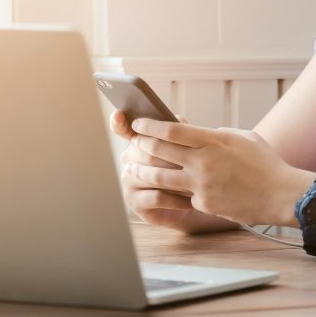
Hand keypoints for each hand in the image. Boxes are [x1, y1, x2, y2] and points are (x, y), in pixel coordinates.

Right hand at [110, 110, 200, 229]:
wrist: (190, 203)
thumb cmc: (188, 171)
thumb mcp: (187, 148)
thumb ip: (180, 132)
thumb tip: (178, 118)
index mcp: (138, 142)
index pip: (123, 129)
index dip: (119, 122)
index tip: (119, 114)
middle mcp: (129, 159)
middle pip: (147, 153)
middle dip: (173, 159)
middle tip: (194, 164)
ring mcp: (128, 180)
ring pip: (152, 175)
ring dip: (177, 180)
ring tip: (196, 184)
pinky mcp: (134, 201)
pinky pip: (157, 196)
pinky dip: (175, 198)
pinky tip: (189, 201)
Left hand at [126, 119, 312, 226]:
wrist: (281, 194)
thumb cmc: (266, 164)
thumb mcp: (243, 138)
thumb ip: (219, 135)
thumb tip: (202, 134)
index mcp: (213, 140)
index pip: (172, 129)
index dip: (150, 125)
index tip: (138, 123)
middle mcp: (204, 161)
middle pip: (160, 150)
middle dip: (142, 145)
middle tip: (133, 143)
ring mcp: (202, 184)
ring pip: (161, 176)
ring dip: (144, 171)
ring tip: (134, 168)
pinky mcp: (204, 203)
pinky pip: (182, 196)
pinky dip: (173, 192)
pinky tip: (162, 191)